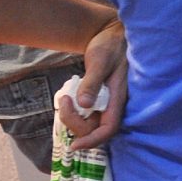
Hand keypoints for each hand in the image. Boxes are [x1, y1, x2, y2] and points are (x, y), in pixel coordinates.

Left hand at [61, 17, 127, 151]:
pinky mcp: (98, 99)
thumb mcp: (100, 60)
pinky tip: (68, 97)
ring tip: (64, 97)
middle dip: (74, 121)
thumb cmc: (110, 45)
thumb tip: (84, 105)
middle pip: (94, 128)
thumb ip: (92, 82)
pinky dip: (73, 111)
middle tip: (63, 99)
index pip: (109, 128)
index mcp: (118, 98)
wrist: (110, 34)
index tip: (74, 145)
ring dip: (72, 117)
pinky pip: (85, 114)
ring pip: (88, 123)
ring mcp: (106, 103)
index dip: (93, 140)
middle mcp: (113, 105)